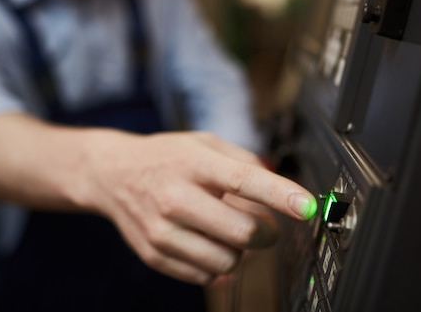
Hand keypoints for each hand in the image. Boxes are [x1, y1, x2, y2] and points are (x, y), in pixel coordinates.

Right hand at [81, 130, 315, 284]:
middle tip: (265, 225)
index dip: (281, 196)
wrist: (112, 174)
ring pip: (228, 261)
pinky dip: (218, 263)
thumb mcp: (204, 143)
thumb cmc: (166, 158)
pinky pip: (206, 276)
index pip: (244, 181)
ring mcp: (161, 230)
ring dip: (241, 251)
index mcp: (193, 163)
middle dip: (267, 233)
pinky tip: (208, 242)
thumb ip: (244, 161)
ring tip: (228, 231)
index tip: (308, 207)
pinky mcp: (154, 255)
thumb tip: (281, 186)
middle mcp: (175, 197)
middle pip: (241, 232)